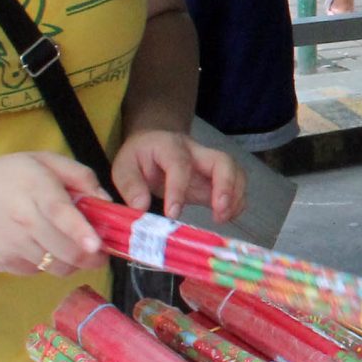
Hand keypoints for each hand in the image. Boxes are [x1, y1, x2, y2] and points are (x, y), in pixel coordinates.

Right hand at [0, 153, 106, 276]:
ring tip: (72, 247)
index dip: (80, 231)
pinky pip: (38, 272)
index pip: (59, 213)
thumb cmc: (7, 175)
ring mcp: (11, 245)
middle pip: (64, 251)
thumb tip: (106, 201)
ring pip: (55, 267)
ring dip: (72, 262)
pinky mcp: (2, 262)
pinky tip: (43, 247)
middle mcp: (22, 220)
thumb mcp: (44, 161)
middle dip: (92, 257)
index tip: (97, 246)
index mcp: (35, 189)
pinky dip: (48, 264)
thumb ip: (80, 176)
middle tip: (100, 251)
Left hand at [112, 129, 244, 223]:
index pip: (180, 165)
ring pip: (235, 172)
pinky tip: (227, 217)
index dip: (178, 189)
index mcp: (170, 147)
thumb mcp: (124, 166)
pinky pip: (236, 185)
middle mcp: (196, 152)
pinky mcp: (216, 178)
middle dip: (226, 186)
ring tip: (222, 218)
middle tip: (219, 212)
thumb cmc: (140, 157)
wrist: (154, 143)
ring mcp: (209, 165)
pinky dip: (237, 202)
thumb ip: (130, 185)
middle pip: (222, 161)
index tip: (172, 214)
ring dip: (235, 196)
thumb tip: (141, 207)